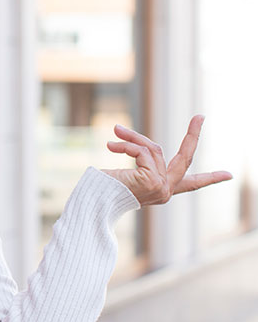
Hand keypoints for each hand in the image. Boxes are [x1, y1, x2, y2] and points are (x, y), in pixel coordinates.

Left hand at [101, 115, 231, 206]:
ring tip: (116, 131)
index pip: (190, 185)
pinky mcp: (152, 180)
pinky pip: (142, 151)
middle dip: (193, 136)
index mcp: (161, 191)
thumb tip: (120, 131)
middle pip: (185, 158)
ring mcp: (161, 187)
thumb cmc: (102, 190)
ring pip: (152, 148)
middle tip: (200, 117)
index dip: (209, 178)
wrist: (92, 205)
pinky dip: (127, 144)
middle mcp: (165, 191)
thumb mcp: (127, 169)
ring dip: (132, 137)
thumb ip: (136, 156)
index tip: (228, 175)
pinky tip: (112, 146)